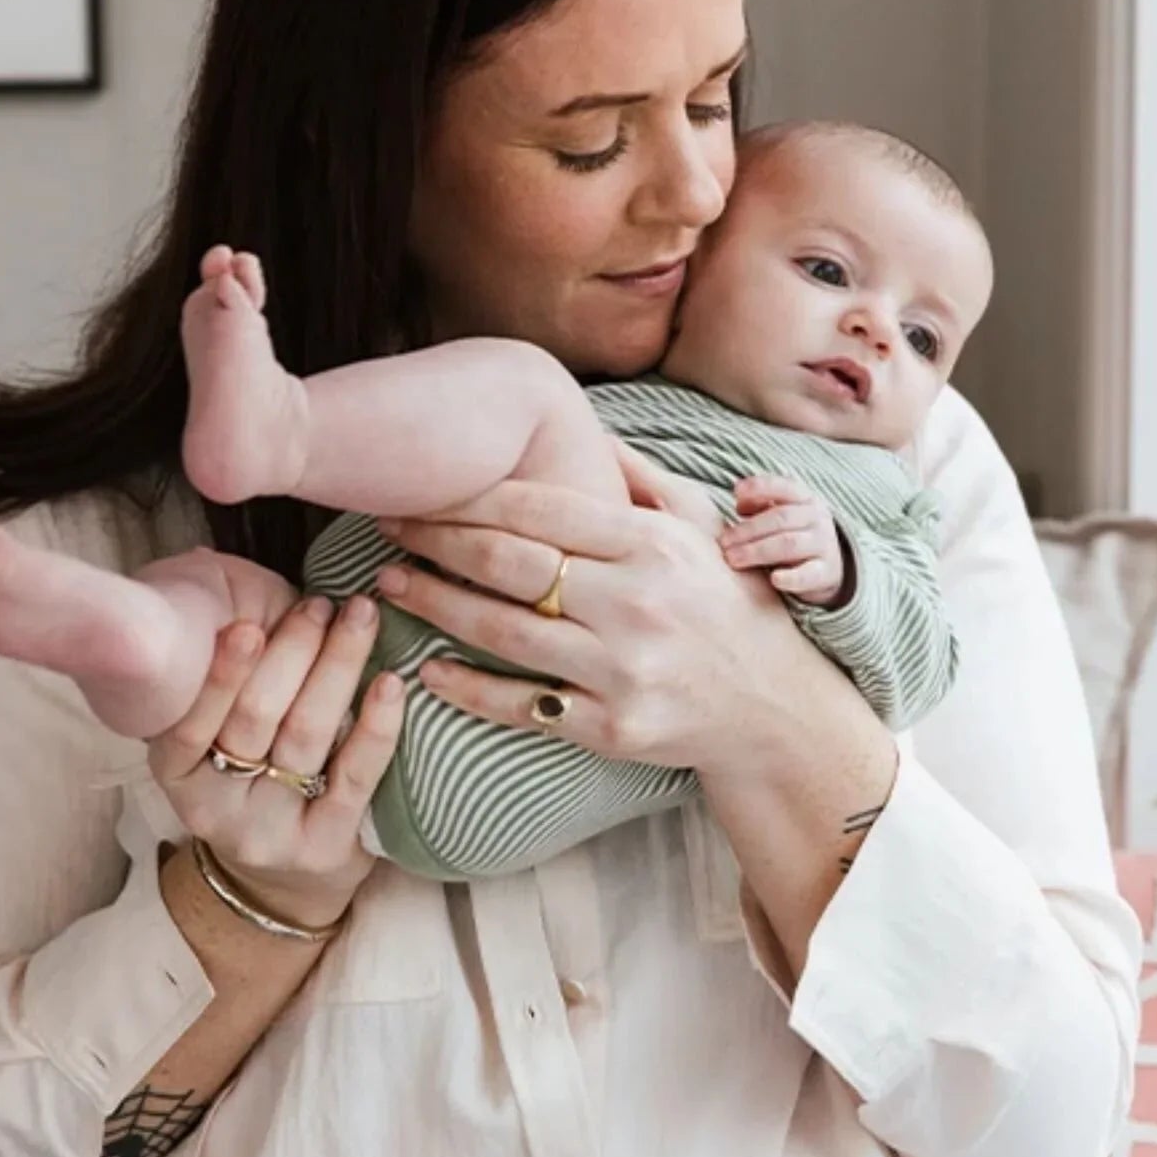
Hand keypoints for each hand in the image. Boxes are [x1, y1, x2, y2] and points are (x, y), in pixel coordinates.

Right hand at [147, 594, 404, 927]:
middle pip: (258, 717)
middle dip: (294, 651)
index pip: (191, 722)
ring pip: (307, 735)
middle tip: (323, 604)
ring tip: (360, 618)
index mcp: (178, 772)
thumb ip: (228, 676)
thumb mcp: (218, 739)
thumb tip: (235, 580)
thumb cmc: (254, 782)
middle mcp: (217, 806)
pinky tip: (390, 682)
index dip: (223, 673)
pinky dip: (376, 725)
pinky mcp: (325, 846)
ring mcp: (272, 829)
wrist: (283, 886)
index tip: (249, 624)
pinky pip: (354, 777)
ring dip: (337, 666)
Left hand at [373, 447, 836, 778]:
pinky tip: (427, 668)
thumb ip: (643, 477)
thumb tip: (587, 427)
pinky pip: (524, 705)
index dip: (475, 497)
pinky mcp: (613, 729)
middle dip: (437, 541)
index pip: (547, 510)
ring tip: (388, 583)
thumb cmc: (727, 602)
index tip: (426, 487)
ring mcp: (624, 671)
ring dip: (436, 604)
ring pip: (505, 632)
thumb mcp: (702, 527)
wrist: (770, 707)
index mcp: (654, 546)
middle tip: (385, 525)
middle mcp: (638, 605)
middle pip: (513, 566)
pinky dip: (469, 687)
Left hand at [719, 475, 846, 605]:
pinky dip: (792, 578)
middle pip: (781, 518)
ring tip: (733, 559)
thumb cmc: (793, 532)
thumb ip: (760, 504)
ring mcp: (823, 545)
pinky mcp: (825, 573)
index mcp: (804, 498)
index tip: (736, 493)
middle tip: (724, 543)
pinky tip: (774, 579)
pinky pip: (809, 574)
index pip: (783, 486)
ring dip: (757, 551)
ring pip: (790, 544)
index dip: (759, 487)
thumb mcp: (781, 512)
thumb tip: (740, 504)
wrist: (830, 564)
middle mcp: (816, 518)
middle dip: (748, 530)